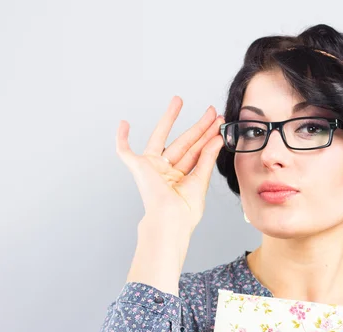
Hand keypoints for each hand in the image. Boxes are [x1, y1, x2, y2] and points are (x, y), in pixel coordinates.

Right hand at [116, 96, 224, 233]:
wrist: (171, 221)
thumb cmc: (185, 211)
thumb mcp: (201, 180)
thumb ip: (207, 157)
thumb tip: (217, 138)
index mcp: (181, 176)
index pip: (197, 151)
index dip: (208, 136)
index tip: (219, 123)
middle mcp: (167, 170)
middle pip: (185, 141)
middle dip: (199, 125)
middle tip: (212, 111)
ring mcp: (152, 167)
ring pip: (162, 136)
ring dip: (169, 118)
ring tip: (178, 100)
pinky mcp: (138, 167)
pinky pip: (125, 151)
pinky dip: (122, 138)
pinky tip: (123, 124)